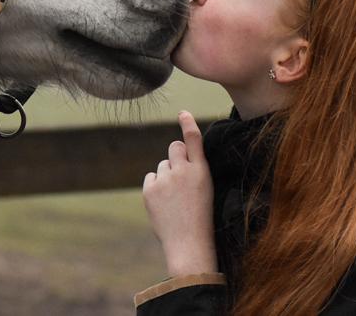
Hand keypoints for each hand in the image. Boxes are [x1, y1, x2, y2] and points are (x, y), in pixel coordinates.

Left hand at [142, 110, 217, 276]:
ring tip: (175, 200)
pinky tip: (164, 203)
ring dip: (166, 176)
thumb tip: (173, 159)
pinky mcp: (150, 189)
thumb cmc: (201, 219)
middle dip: (176, 157)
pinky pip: (151, 177)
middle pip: (174, 148)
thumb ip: (190, 172)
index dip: (188, 123)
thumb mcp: (204, 190)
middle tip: (181, 179)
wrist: (189, 243)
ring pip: (162, 165)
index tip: (182, 112)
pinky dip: (155, 186)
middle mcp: (183, 170)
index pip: (193, 140)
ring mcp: (165, 179)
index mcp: (202, 171)